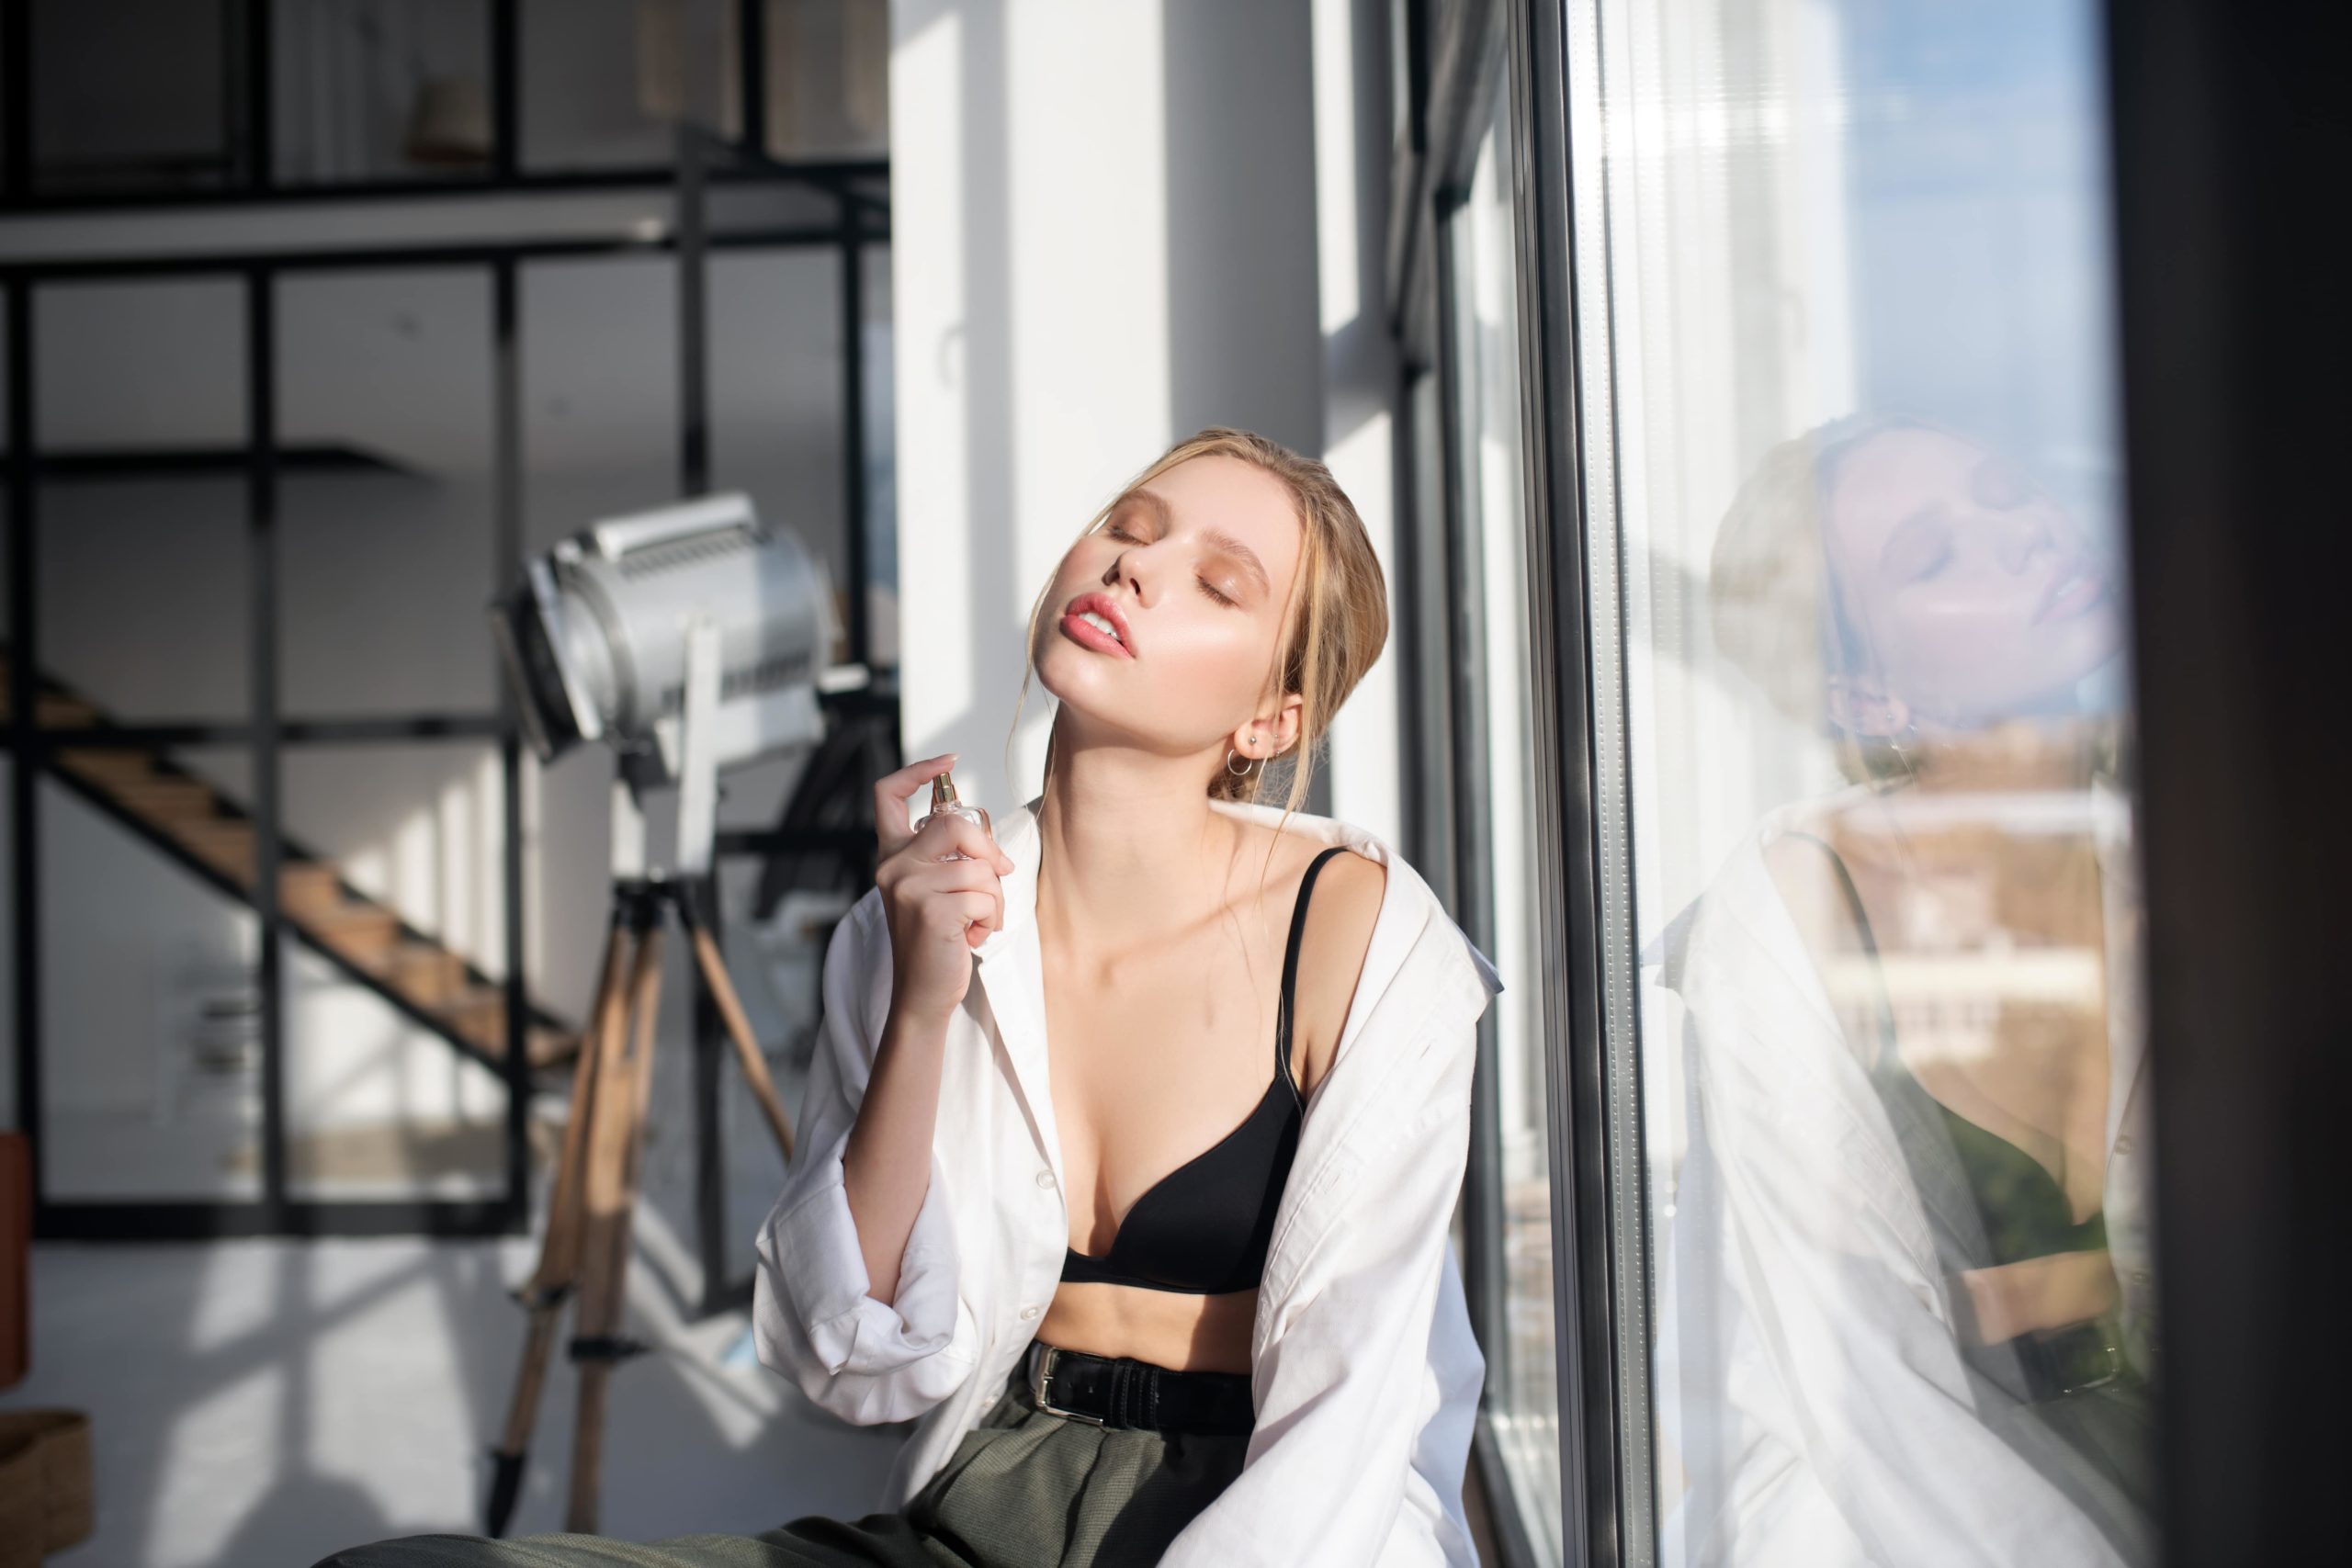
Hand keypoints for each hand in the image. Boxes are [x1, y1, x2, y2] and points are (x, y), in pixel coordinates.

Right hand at [873, 753, 1015, 1021]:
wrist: (923, 995)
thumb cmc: (938, 941)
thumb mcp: (936, 890)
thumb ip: (948, 859)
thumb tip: (987, 845)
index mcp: (892, 855)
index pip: (887, 794)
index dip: (919, 770)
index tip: (948, 760)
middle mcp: (893, 865)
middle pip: (955, 823)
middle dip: (988, 849)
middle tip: (997, 876)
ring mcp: (908, 886)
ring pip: (979, 867)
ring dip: (993, 898)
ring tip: (976, 922)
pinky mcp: (930, 910)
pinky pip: (984, 896)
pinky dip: (991, 919)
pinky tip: (971, 937)